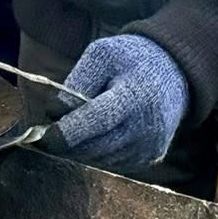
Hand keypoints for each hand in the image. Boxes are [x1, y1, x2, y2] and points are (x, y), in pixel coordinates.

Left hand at [50, 34, 189, 165]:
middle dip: (67, 144)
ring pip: (101, 159)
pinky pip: (113, 163)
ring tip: (73, 128)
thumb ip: (77, 81)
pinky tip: (94, 135)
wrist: (173, 73)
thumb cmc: (131, 60)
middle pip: (96, 146)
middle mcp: (146, 126)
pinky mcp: (150, 157)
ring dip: (81, 149)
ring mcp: (150, 146)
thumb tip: (54, 112)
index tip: (44, 136)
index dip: (68, 132)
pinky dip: (97, 152)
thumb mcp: (102, 55)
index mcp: (134, 95)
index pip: (97, 120)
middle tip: (47, 133)